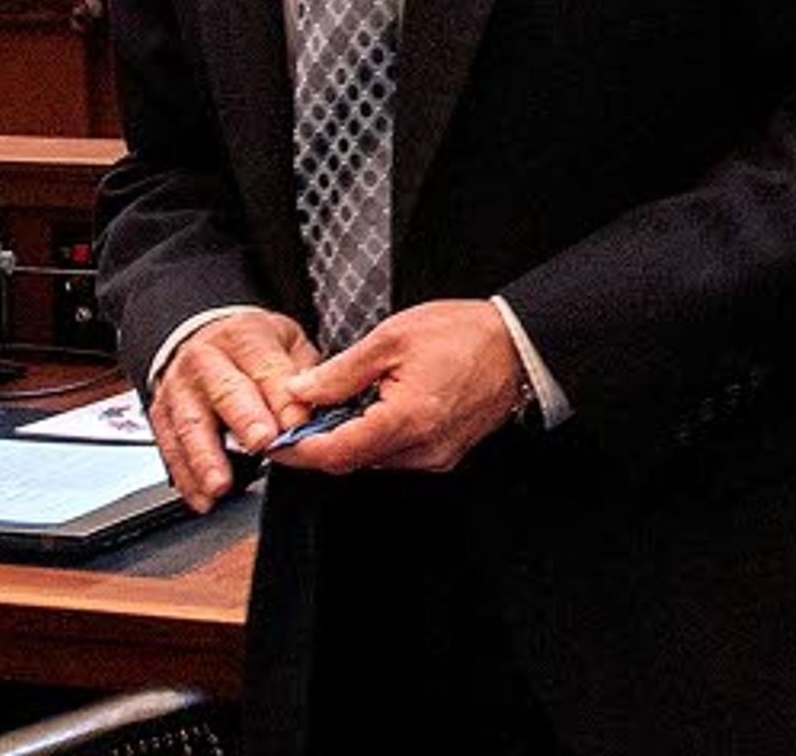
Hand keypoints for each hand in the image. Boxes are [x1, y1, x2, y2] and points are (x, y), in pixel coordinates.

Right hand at [148, 307, 320, 510]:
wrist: (201, 338)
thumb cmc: (252, 346)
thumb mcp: (287, 342)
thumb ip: (304, 373)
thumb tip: (313, 408)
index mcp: (244, 337)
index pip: (266, 367)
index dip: (282, 398)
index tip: (296, 424)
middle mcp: (206, 360)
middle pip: (225, 391)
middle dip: (245, 420)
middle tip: (263, 443)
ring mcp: (179, 388)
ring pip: (191, 425)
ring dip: (206, 458)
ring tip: (221, 484)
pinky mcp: (161, 415)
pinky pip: (170, 449)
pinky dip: (186, 478)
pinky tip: (202, 498)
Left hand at [269, 300, 526, 481]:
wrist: (518, 344)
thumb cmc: (466, 334)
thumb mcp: (393, 338)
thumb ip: (341, 371)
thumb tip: (302, 392)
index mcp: (407, 419)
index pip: (336, 453)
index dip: (299, 451)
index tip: (276, 441)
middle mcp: (423, 448)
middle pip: (352, 461)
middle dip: (322, 441)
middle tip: (305, 414)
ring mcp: (436, 456)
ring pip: (373, 460)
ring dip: (350, 439)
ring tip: (347, 402)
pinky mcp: (445, 454)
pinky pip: (397, 455)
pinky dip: (377, 437)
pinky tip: (379, 408)